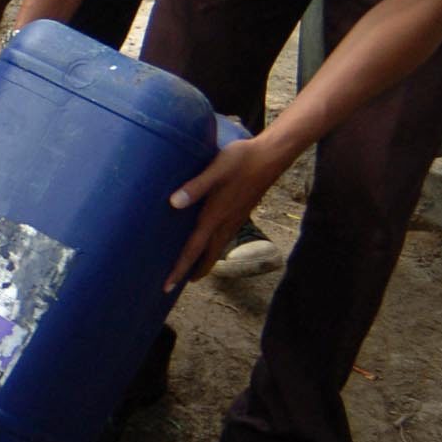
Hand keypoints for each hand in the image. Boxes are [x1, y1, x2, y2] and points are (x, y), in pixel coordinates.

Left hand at [164, 137, 286, 291]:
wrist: (272, 155)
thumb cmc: (241, 159)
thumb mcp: (215, 170)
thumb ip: (195, 187)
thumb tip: (173, 203)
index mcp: (215, 216)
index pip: (193, 249)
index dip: (180, 269)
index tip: (168, 287)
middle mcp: (226, 222)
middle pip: (208, 256)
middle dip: (193, 271)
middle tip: (178, 284)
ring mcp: (236, 219)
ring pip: (218, 248)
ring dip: (205, 261)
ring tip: (192, 269)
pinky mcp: (242, 212)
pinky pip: (225, 237)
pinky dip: (214, 247)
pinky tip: (210, 242)